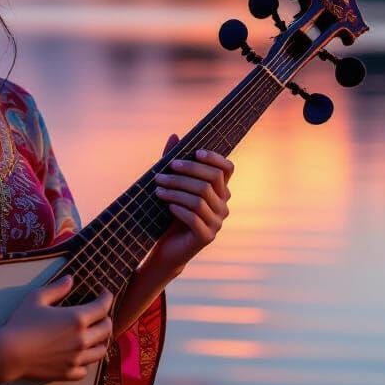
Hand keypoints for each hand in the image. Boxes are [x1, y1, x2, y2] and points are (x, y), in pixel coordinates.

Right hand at [0, 274, 114, 382]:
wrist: (9, 353)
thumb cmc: (21, 323)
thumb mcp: (36, 298)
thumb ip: (56, 288)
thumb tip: (70, 279)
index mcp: (77, 318)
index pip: (103, 307)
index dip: (107, 298)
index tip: (105, 294)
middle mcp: (82, 339)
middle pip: (106, 329)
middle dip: (107, 318)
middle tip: (101, 314)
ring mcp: (77, 358)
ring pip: (101, 351)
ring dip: (101, 341)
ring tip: (95, 336)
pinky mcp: (69, 373)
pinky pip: (86, 369)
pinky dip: (86, 362)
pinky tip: (80, 356)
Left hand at [145, 137, 233, 279]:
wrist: (166, 248)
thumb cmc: (169, 213)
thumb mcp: (171, 186)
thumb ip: (174, 163)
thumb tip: (174, 135)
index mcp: (220, 191)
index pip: (227, 168)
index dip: (214, 158)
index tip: (195, 152)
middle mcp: (223, 205)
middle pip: (210, 181)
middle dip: (185, 173)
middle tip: (162, 173)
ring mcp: (217, 222)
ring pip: (199, 199)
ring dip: (176, 191)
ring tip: (157, 189)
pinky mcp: (206, 237)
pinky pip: (194, 218)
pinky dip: (179, 209)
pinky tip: (167, 206)